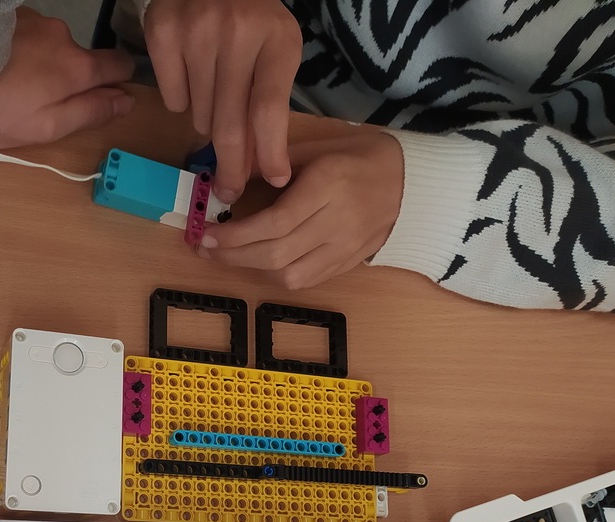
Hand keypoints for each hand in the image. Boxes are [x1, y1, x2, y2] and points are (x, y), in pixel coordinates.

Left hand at [0, 8, 135, 147]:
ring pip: (52, 46)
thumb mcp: (44, 127)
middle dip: (68, 78)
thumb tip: (125, 101)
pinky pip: (27, 35)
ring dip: (40, 63)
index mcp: (79, 68)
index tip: (103, 96)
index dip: (117, 82)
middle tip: (38, 100)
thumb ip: (90, 113)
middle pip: (81, 58)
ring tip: (10, 82)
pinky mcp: (11, 14)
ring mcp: (37, 21)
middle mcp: (64, 36)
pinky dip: (19, 49)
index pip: (119, 66)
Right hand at [144, 0, 300, 202]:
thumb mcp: (277, 51)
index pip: (268, 110)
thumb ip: (270, 105)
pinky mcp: (162, 32)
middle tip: (229, 189)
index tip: (274, 181)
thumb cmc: (254, 21)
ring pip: (198, 116)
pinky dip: (182, 101)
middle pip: (229, 123)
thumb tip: (257, 168)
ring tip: (216, 94)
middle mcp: (235, 34)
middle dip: (231, 166)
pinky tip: (193, 76)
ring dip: (207, 121)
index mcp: (275, 39)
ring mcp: (194, 32)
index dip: (269, 152)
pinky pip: (172, 100)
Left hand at [197, 132, 403, 289]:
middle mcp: (337, 222)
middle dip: (233, 256)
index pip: (274, 223)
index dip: (236, 235)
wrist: (409, 183)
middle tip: (205, 248)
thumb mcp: (314, 148)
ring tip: (225, 256)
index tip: (206, 234)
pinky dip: (275, 275)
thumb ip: (270, 164)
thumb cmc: (356, 157)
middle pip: (277, 254)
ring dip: (250, 269)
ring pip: (289, 275)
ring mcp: (344, 249)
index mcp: (328, 186)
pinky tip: (256, 262)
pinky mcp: (346, 265)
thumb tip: (225, 180)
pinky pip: (304, 280)